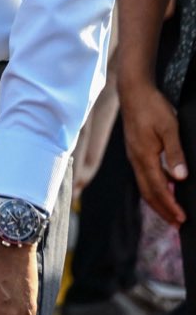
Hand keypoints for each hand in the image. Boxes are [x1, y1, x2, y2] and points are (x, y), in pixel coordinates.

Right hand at [120, 82, 188, 225]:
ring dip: (157, 200)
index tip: (181, 218)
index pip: (157, 188)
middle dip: (162, 209)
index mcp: (144, 156)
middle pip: (147, 192)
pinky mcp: (135, 150)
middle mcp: (136, 159)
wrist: (133, 90)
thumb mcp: (169, 128)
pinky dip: (153, 187)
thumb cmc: (152, 107)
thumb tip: (180, 177)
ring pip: (144, 185)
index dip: (169, 205)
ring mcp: (133, 155)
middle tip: (177, 223)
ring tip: (170, 211)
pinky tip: (163, 187)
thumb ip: (174, 153)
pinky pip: (143, 175)